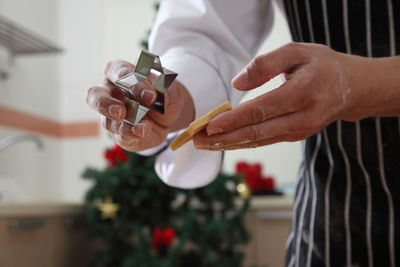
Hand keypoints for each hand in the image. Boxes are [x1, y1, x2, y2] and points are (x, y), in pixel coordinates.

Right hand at [86, 60, 193, 150]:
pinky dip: (132, 135)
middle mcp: (109, 93)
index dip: (134, 84)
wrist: (169, 117)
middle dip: (106, 104)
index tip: (151, 96)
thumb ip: (165, 92)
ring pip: (108, 121)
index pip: (120, 73)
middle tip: (120, 112)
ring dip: (126, 126)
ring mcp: (110, 116)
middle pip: (95, 96)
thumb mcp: (171, 90)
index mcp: (120, 72)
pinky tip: (143, 133)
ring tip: (143, 129)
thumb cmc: (164, 95)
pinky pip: (121, 136)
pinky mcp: (119, 134)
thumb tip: (159, 96)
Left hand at [193, 42, 382, 149]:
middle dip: (223, 138)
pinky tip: (223, 142)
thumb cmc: (323, 66)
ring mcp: (298, 131)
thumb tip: (237, 84)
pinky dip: (241, 142)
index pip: (260, 110)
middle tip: (196, 140)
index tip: (209, 125)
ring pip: (258, 141)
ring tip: (203, 144)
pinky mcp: (294, 136)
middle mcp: (301, 118)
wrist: (352, 89)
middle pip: (256, 133)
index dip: (233, 120)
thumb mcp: (298, 52)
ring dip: (228, 144)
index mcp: (302, 94)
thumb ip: (266, 64)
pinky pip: (264, 141)